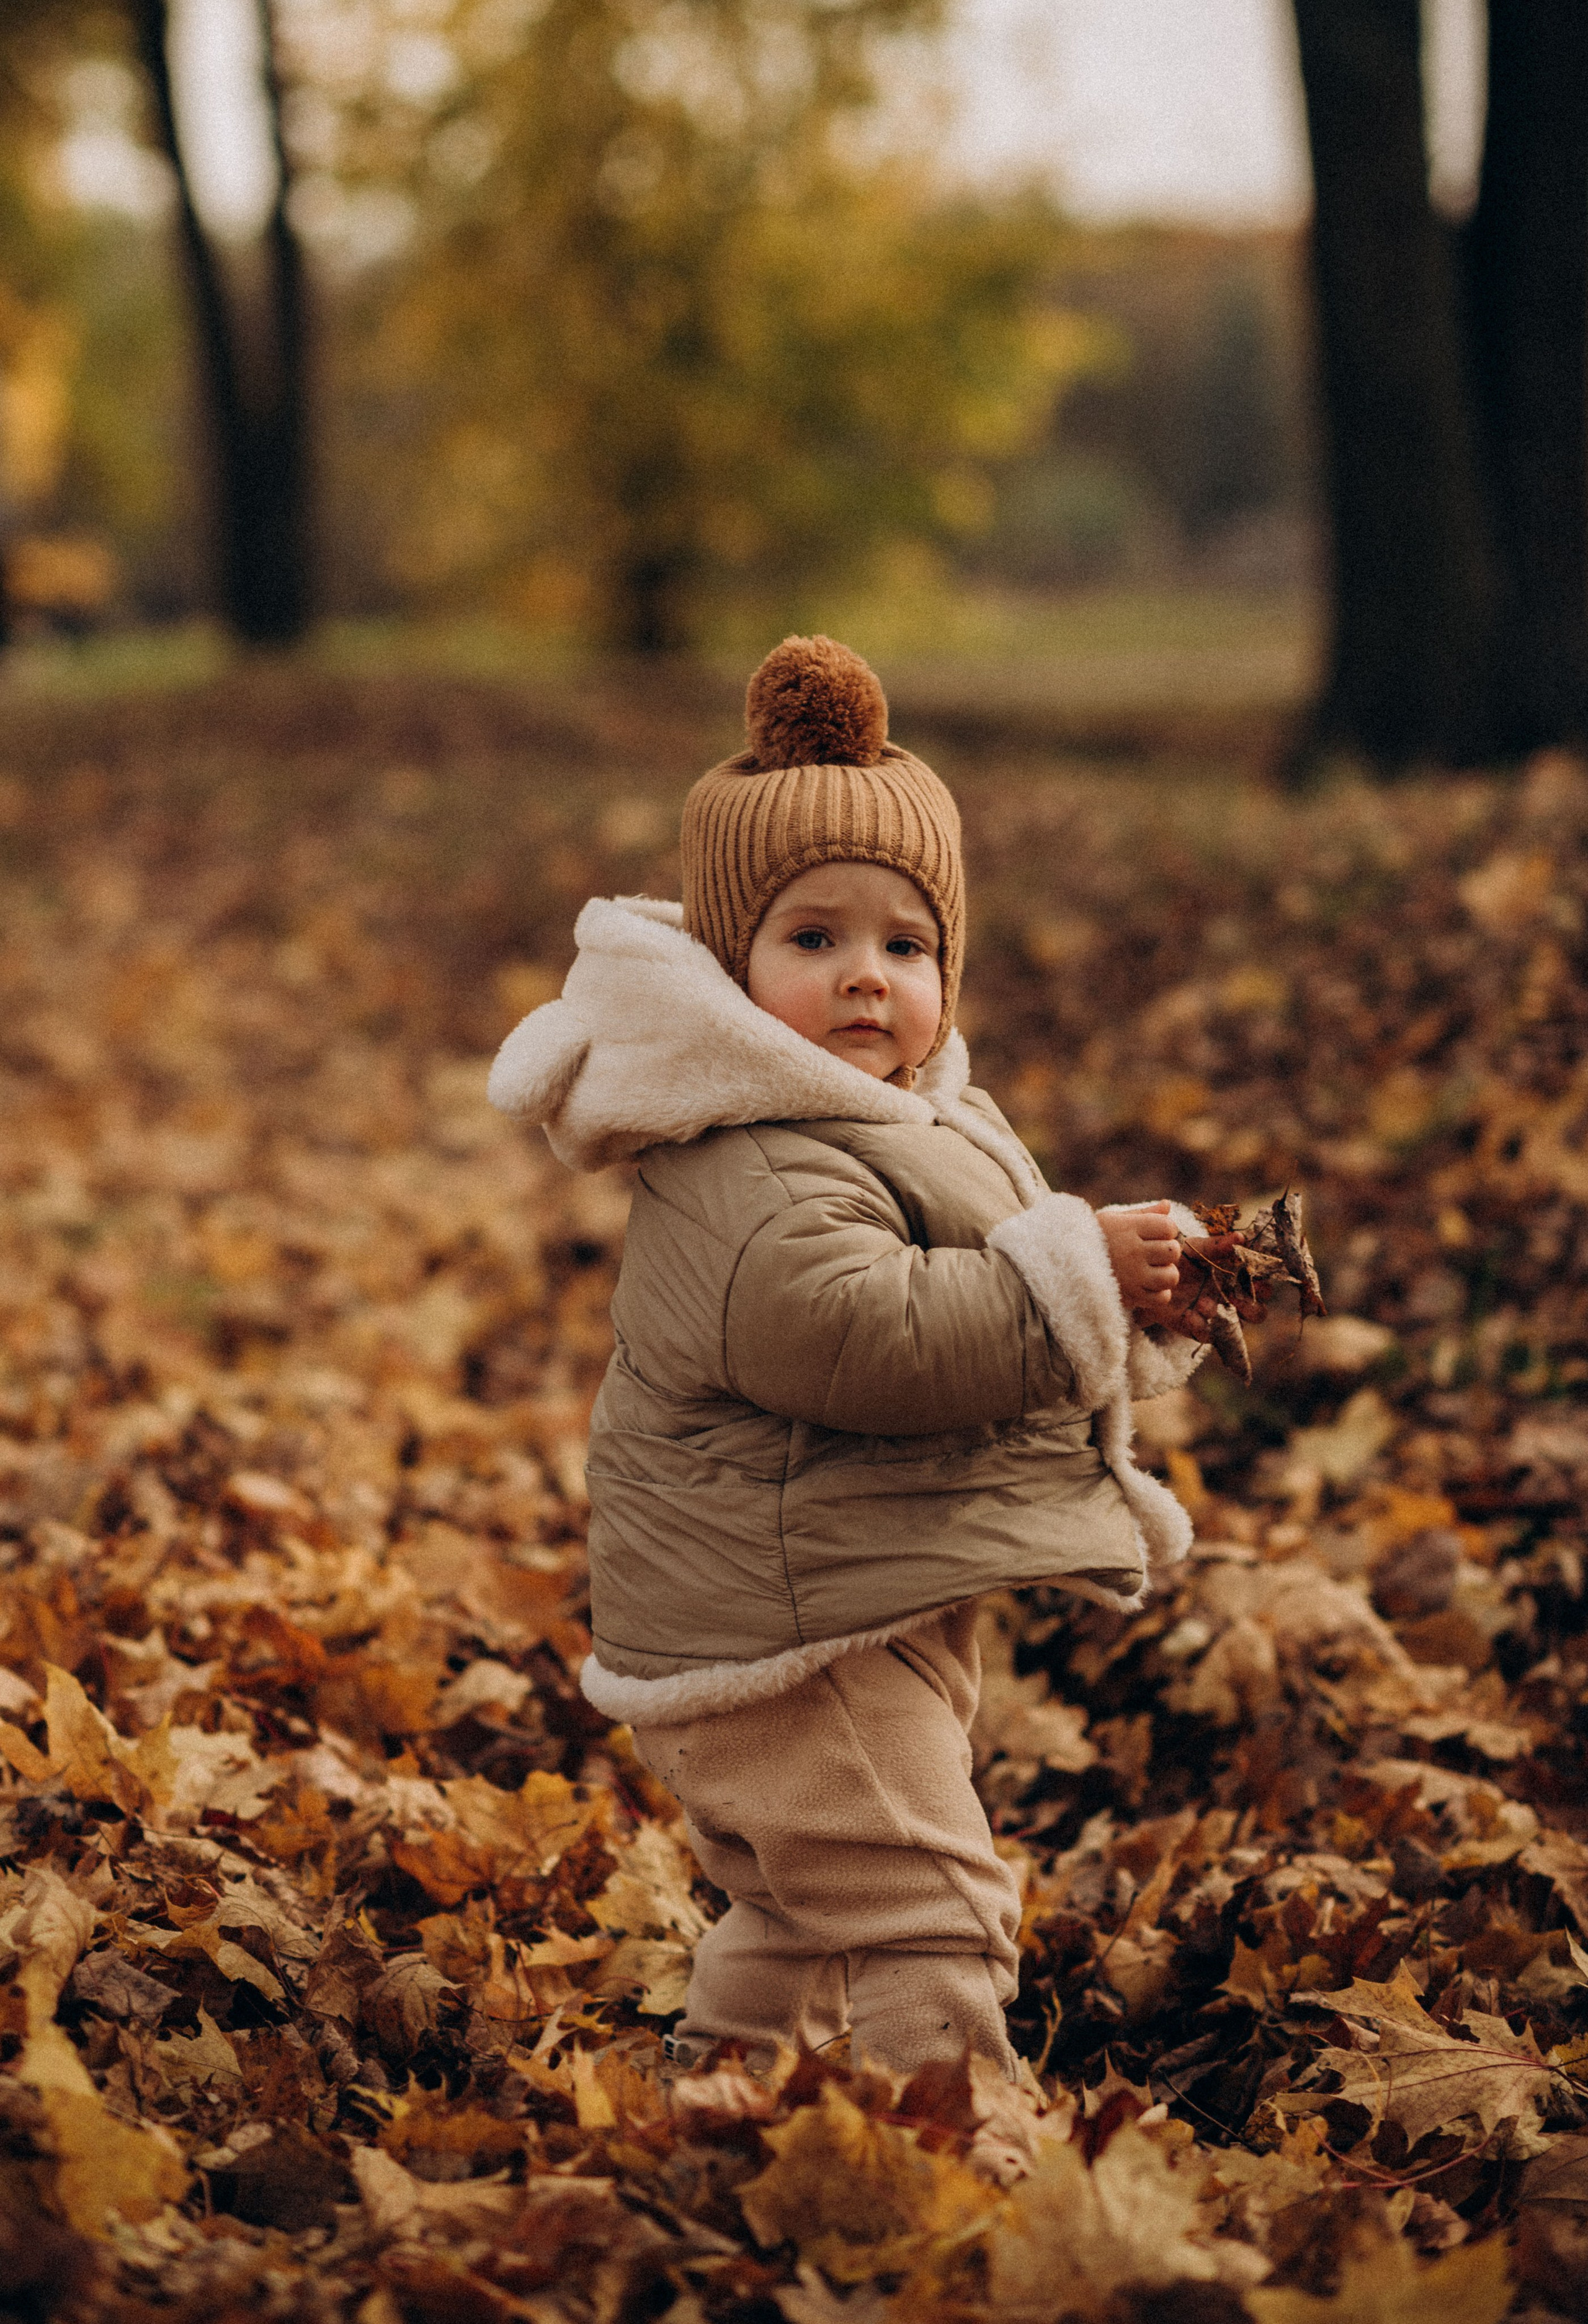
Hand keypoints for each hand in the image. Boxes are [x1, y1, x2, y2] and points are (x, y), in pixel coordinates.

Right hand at [1099, 1201, 1181, 1318]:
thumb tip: (1167, 1205)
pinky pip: (1162, 1298)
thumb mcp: (1113, 1220)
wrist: (1063, 1264)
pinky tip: (1147, 1286)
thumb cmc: (1092, 1238)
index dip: (1167, 1230)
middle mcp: (1132, 1251)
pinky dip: (1159, 1293)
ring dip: (1165, 1274)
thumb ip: (1143, 1214)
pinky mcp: (1130, 1296)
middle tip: (1154, 1254)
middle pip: (1172, 1251)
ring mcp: (1132, 1276)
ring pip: (1171, 1276)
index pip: (1168, 1226)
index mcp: (1128, 1228)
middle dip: (1167, 1251)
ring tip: (1153, 1271)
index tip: (1155, 1234)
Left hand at [1156, 1233, 1268, 1342]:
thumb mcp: (1197, 1248)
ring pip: (1235, 1327)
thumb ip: (1218, 1246)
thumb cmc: (1182, 1259)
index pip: (1262, 1287)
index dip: (1264, 1286)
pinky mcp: (1197, 1328)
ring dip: (1222, 1316)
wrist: (1151, 1274)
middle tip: (1236, 1298)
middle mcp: (1231, 1300)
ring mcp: (1216, 1316)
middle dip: (1252, 1309)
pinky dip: (1201, 1327)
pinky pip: (1208, 1336)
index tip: (1254, 1280)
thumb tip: (1240, 1238)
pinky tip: (1188, 1314)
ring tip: (1202, 1303)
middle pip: (1258, 1313)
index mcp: (1237, 1280)